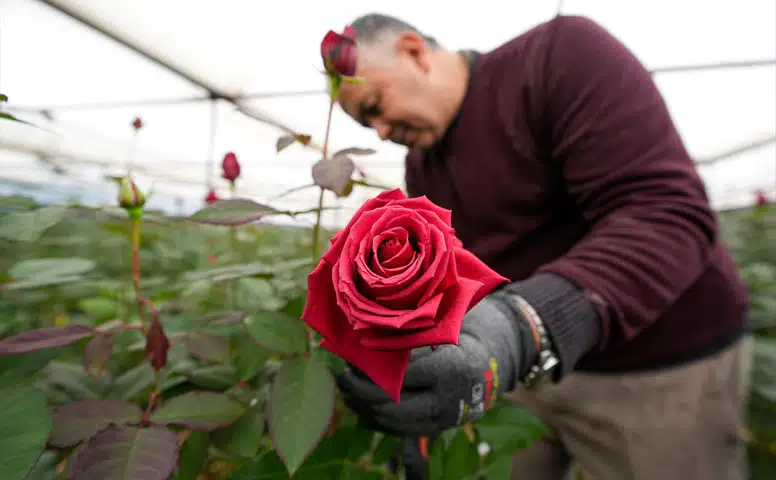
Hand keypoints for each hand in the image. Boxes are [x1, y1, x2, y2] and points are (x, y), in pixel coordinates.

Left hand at [337, 294, 533, 436]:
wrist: (496, 360)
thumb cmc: (465, 332)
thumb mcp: (446, 324)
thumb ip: (413, 332)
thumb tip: (369, 331)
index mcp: (451, 369)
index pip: (402, 375)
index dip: (373, 367)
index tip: (353, 355)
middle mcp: (447, 399)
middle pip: (393, 405)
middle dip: (362, 393)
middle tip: (344, 375)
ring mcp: (443, 418)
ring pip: (393, 422)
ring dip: (366, 408)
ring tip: (348, 389)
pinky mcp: (437, 428)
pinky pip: (400, 430)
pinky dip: (378, 419)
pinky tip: (362, 404)